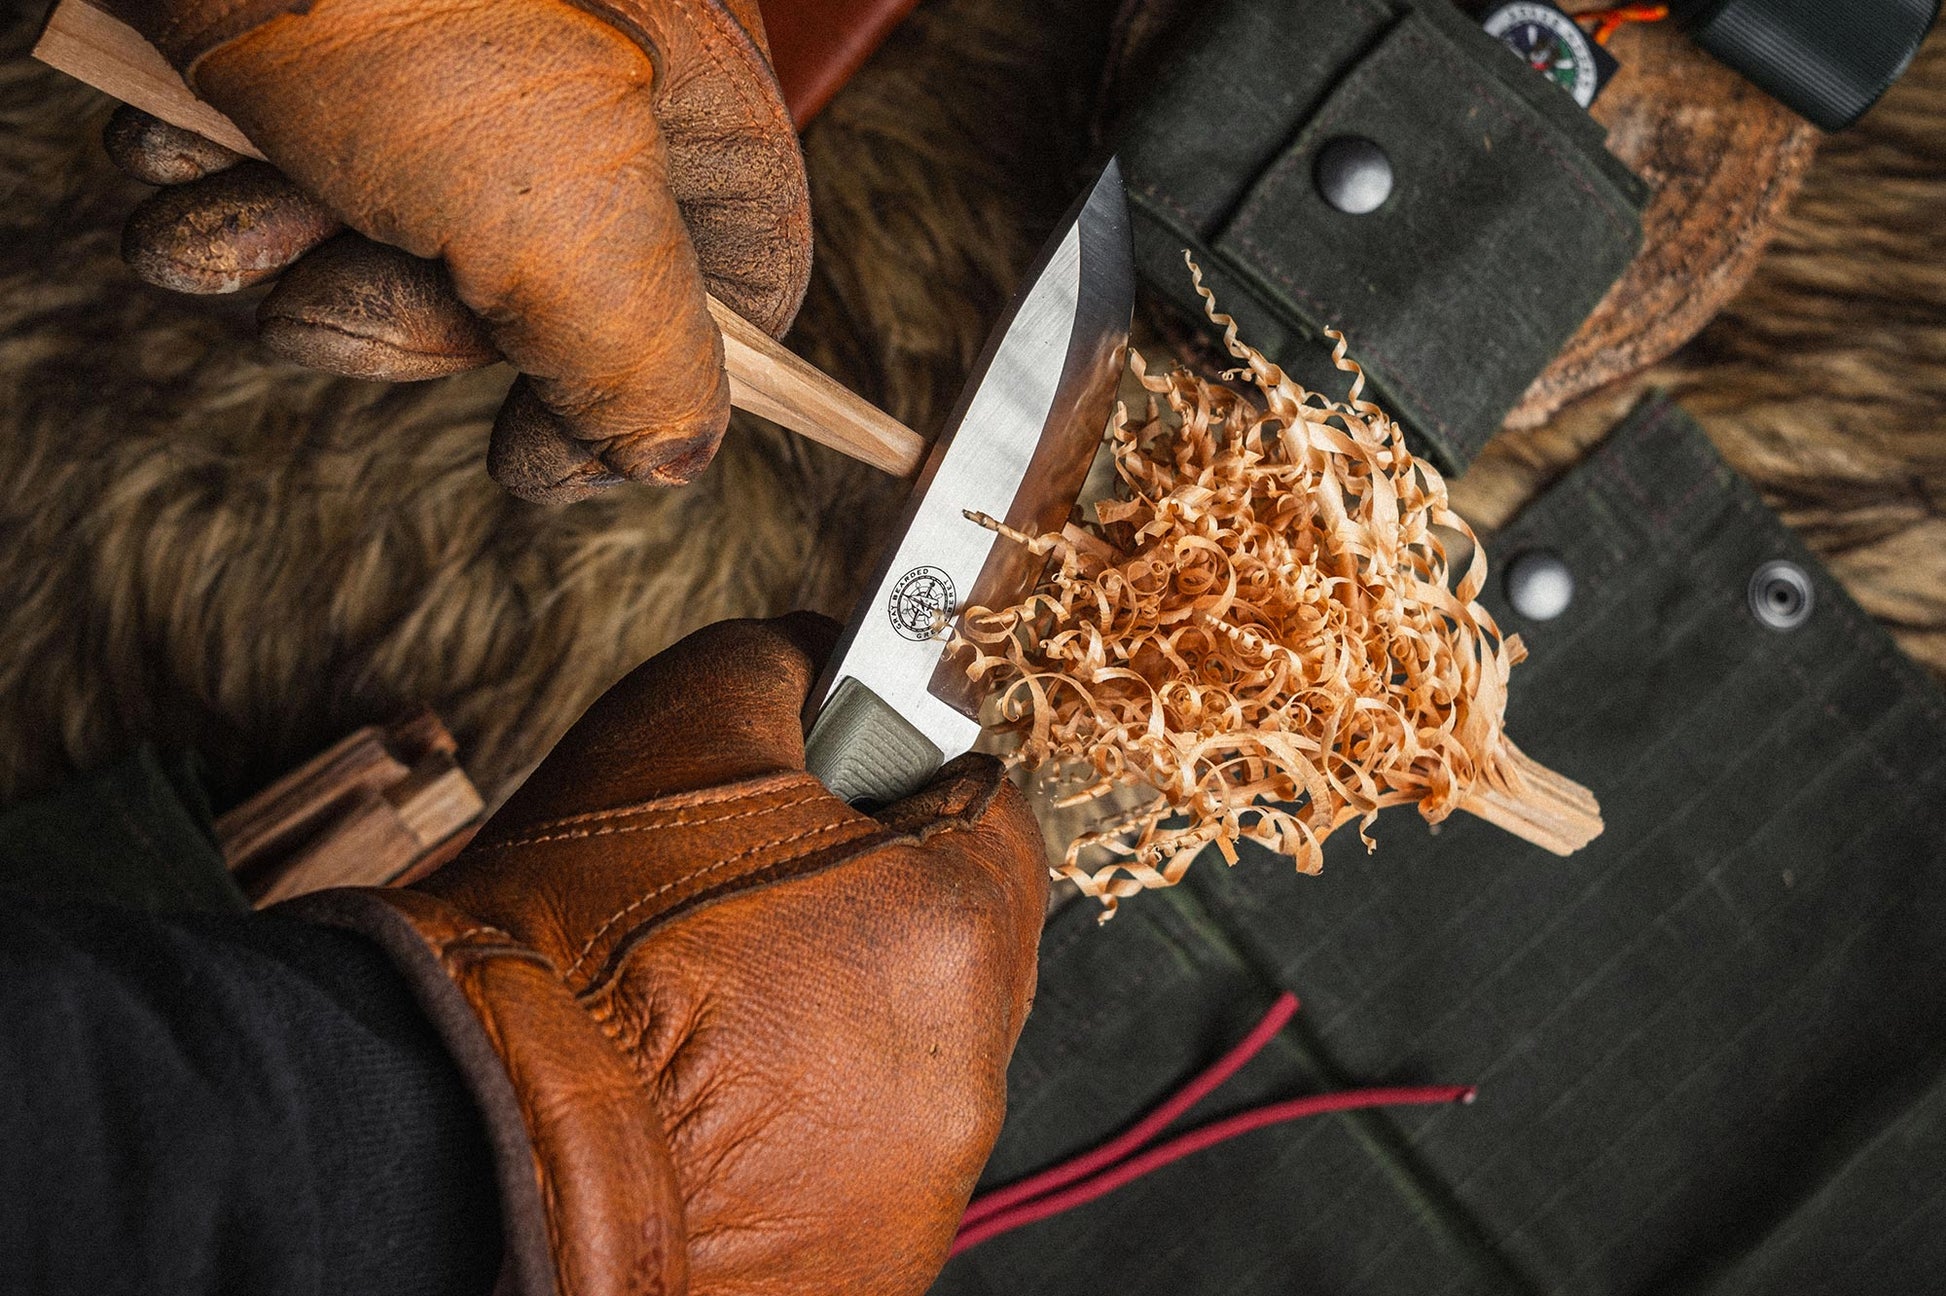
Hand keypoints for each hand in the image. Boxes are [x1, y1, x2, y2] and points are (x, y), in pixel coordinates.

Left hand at [98, 0, 810, 500]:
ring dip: (284, 259)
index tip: (524, 451)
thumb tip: (664, 458)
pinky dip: (218, 191)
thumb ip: (641, 363)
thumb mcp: (559, 211)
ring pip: (391, 240)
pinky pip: (286, 171)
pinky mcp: (321, 51)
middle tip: (325, 300)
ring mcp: (447, 66)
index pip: (734, 293)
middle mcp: (579, 86)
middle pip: (535, 295)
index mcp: (689, 104)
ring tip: (231, 204)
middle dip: (399, 318)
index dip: (642, 397)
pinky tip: (183, 155)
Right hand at [287, 616, 1048, 1295]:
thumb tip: (834, 658)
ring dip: (839, 1030)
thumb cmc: (570, 936)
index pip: (992, 816)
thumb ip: (793, 664)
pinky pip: (856, 1169)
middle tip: (754, 908)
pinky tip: (708, 1111)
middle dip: (878, 915)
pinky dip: (802, 1134)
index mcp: (957, 928)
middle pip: (960, 952)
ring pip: (906, 1068)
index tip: (845, 797)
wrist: (463, 1144)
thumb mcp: (681, 720)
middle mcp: (967, 1075)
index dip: (909, 788)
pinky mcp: (861, 1276)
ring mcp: (917, 1192)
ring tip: (711, 1020)